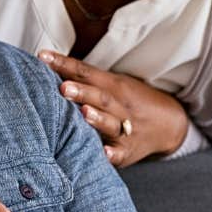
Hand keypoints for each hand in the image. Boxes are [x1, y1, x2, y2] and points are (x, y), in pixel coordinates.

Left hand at [38, 50, 188, 167]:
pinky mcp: (128, 151)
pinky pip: (120, 153)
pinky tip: (104, 153)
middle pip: (100, 96)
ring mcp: (126, 128)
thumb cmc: (127, 101)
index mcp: (112, 85)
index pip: (85, 72)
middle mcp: (120, 105)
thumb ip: (82, 78)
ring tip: (84, 113)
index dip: (64, 64)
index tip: (42, 58)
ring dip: (97, 118)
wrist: (169, 124)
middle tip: (63, 88)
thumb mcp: (111, 84)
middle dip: (81, 92)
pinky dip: (112, 153)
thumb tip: (45, 63)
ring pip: (111, 123)